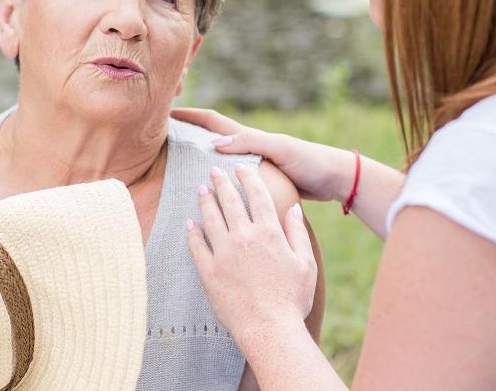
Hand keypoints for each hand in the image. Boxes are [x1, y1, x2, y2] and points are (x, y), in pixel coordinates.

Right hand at [172, 108, 352, 201]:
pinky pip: (231, 181)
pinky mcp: (260, 183)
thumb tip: (213, 145)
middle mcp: (247, 149)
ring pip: (218, 162)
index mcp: (249, 137)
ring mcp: (253, 166)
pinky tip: (208, 199)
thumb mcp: (280, 148)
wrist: (333, 179)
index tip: (164, 113)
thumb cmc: (309, 160)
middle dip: (186, 137)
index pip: (211, 122)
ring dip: (198, 162)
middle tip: (159, 143)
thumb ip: (250, 143)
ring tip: (174, 173)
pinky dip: (217, 184)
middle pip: (209, 140)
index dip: (189, 116)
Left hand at [186, 164, 317, 346]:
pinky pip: (196, 246)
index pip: (257, 195)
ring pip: (211, 219)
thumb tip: (293, 208)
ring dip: (205, 201)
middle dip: (221, 183)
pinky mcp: (209, 272)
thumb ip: (297, 232)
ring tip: (201, 189)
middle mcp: (244, 237)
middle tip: (213, 171)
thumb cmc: (292, 299)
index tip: (241, 168)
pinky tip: (189, 223)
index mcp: (269, 233)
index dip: (248, 178)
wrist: (269, 329)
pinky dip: (192, 233)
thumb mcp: (306, 263)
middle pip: (230, 202)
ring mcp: (224, 254)